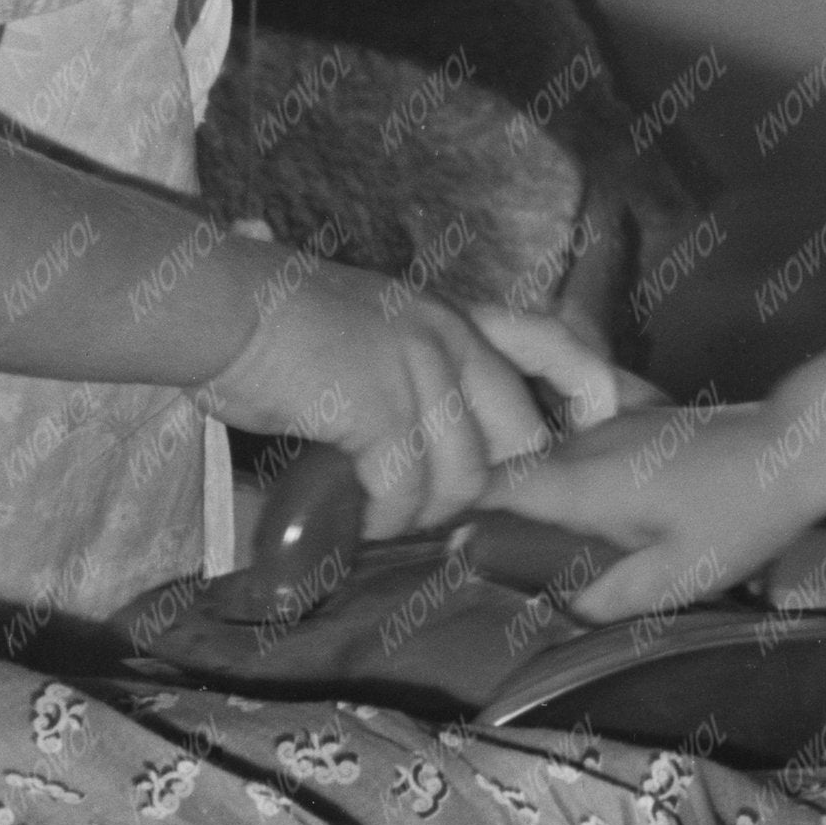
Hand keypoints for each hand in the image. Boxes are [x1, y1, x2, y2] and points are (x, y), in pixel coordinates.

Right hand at [196, 254, 627, 536]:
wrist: (219, 308)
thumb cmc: (273, 320)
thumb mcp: (365, 326)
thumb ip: (404, 365)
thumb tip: (415, 428)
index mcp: (449, 316)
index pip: (553, 345)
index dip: (591, 388)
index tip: (605, 426)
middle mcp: (447, 337)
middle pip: (517, 434)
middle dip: (489, 485)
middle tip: (440, 506)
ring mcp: (417, 370)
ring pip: (463, 473)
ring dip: (427, 510)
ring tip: (387, 516)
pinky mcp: (379, 409)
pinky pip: (406, 488)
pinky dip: (388, 515)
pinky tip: (363, 515)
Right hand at [470, 395, 825, 620]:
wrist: (793, 446)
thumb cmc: (734, 517)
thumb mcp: (675, 577)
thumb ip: (609, 599)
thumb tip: (559, 616)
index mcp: (576, 482)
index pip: (486, 482)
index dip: (450, 503)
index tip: (428, 533)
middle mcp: (578, 444)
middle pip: (505, 464)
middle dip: (477, 495)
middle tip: (458, 544)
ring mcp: (605, 423)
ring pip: (540, 451)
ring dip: (521, 480)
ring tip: (509, 528)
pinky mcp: (632, 416)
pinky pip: (576, 441)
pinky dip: (562, 466)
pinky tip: (574, 497)